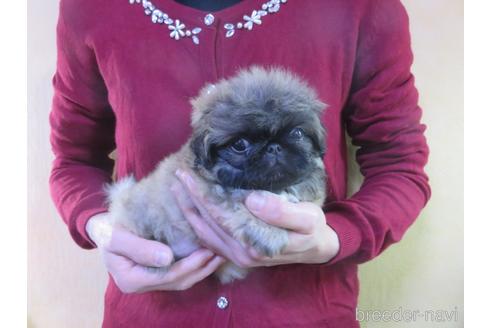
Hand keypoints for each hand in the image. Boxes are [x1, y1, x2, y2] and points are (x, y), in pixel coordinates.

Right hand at [86, 213, 224, 292]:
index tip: (207, 251)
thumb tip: (167, 258)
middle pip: (177, 281)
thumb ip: (139, 248)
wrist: (102, 228)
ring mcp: (149, 281)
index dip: (189, 265)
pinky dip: (195, 266)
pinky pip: (179, 273)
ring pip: (181, 280)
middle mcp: (142, 285)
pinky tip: (209, 255)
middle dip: (201, 269)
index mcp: (131, 280)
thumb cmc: (107, 229)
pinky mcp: (156, 273)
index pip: (166, 276)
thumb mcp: (117, 236)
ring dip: (202, 269)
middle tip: (221, 252)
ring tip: (220, 255)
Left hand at [172, 169, 339, 267]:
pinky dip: (197, 223)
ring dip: (189, 210)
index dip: (201, 195)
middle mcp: (240, 253)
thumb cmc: (312, 230)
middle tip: (178, 175)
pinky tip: (191, 209)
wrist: (316, 248)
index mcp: (254, 243)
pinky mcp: (237, 256)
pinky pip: (209, 240)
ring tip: (178, 189)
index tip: (187, 175)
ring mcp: (237, 257)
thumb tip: (252, 200)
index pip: (219, 215)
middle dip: (190, 198)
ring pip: (204, 232)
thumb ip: (282, 211)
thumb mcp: (307, 218)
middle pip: (206, 223)